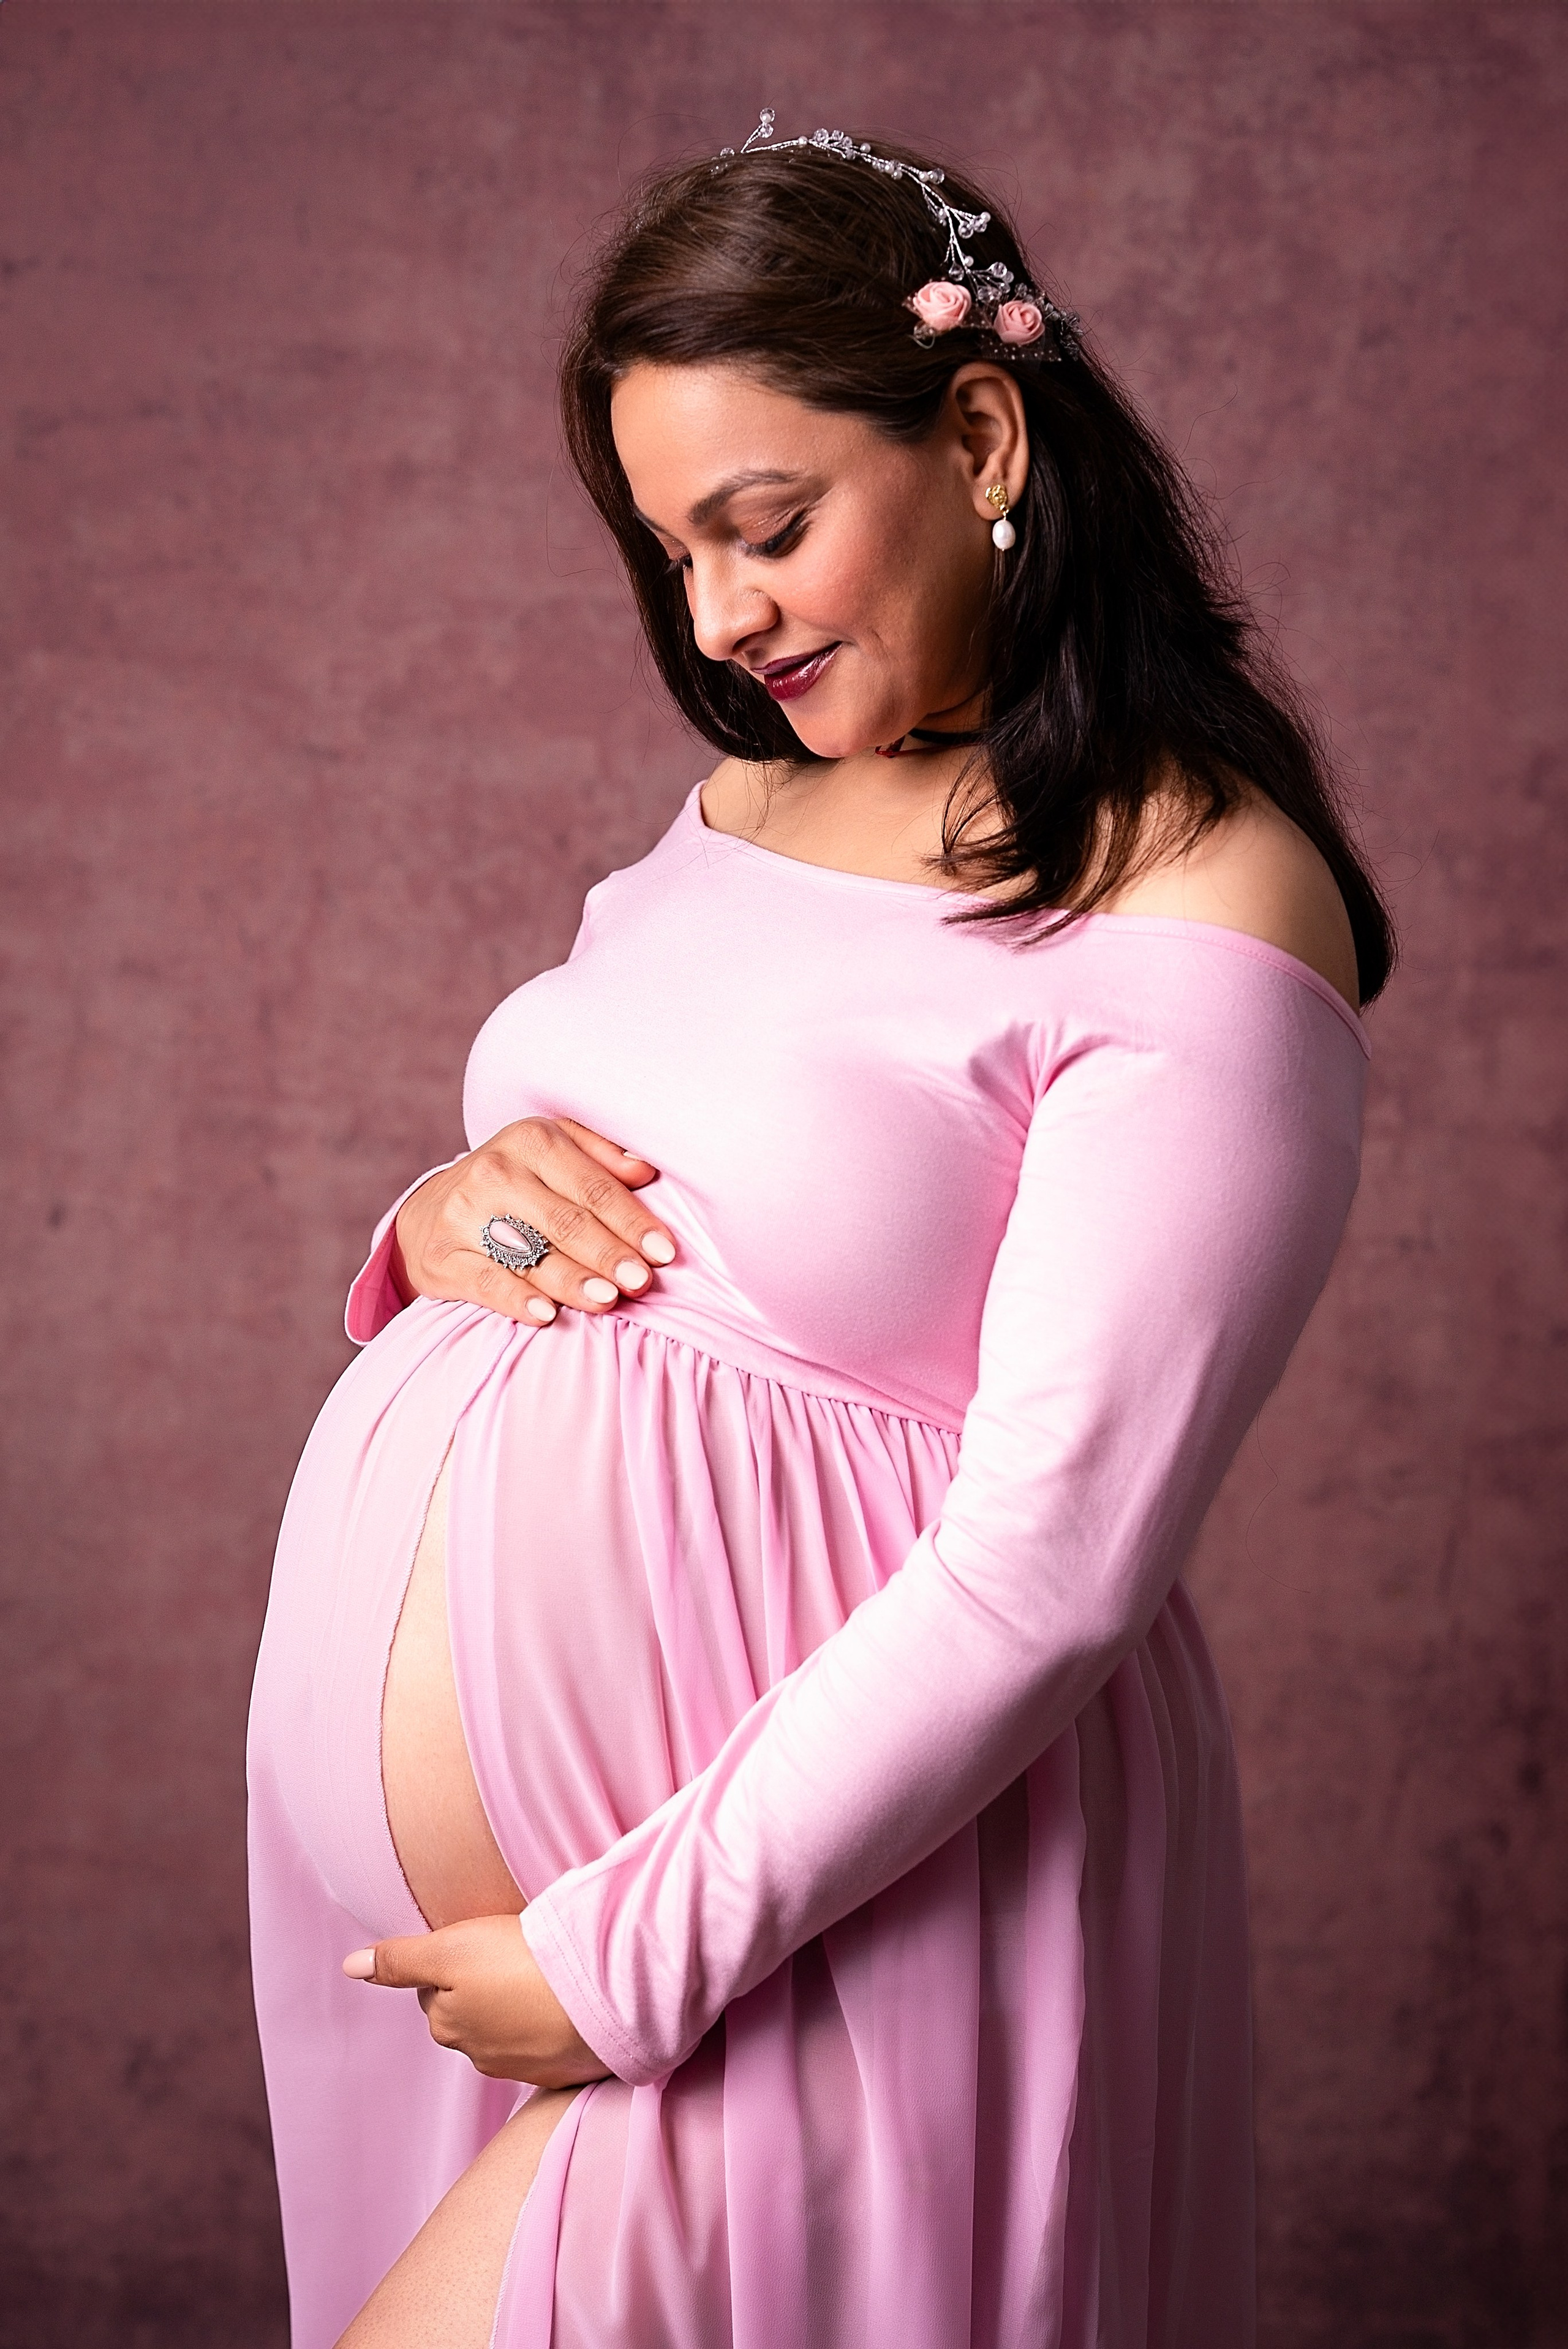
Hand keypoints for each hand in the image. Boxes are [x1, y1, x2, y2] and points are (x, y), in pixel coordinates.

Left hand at [342, 1914, 611, 2087]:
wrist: (600, 1995)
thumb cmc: (521, 1964)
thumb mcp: (450, 1949)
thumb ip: (400, 1960)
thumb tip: (350, 1967)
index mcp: (448, 2027)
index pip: (437, 1990)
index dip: (458, 1959)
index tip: (486, 1943)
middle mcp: (478, 2057)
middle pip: (470, 2012)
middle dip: (484, 1987)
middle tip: (516, 1956)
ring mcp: (523, 2068)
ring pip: (508, 2028)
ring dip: (518, 2006)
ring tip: (545, 1976)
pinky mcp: (563, 2069)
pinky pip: (547, 2044)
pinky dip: (551, 2025)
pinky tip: (567, 2003)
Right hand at [391, 1116, 675, 1324]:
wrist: (429, 1212)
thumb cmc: (513, 1182)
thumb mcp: (552, 1151)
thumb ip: (600, 1156)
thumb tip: (646, 1171)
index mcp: (531, 1140)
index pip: (593, 1187)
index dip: (632, 1221)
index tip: (664, 1252)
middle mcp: (495, 1172)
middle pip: (565, 1221)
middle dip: (608, 1254)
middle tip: (641, 1282)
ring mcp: (464, 1214)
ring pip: (530, 1254)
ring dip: (573, 1280)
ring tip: (608, 1300)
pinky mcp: (442, 1256)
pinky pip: (486, 1281)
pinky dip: (517, 1299)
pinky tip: (547, 1314)